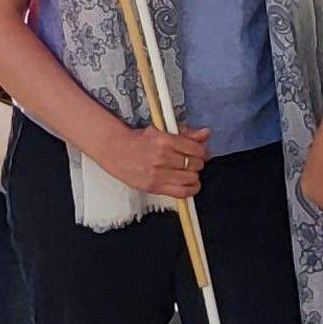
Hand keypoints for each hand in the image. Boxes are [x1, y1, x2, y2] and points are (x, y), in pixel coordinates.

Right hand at [92, 121, 211, 199]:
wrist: (116, 151)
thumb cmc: (139, 140)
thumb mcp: (162, 131)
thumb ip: (186, 132)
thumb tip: (206, 134)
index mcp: (164, 140)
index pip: (196, 149)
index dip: (202, 151)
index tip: (200, 152)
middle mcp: (162, 157)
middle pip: (195, 164)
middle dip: (198, 162)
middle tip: (192, 160)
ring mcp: (158, 174)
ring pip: (191, 178)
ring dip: (194, 175)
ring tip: (188, 171)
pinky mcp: (155, 187)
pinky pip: (182, 193)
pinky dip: (191, 189)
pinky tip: (190, 184)